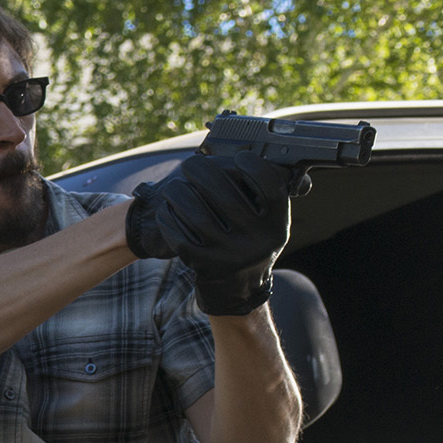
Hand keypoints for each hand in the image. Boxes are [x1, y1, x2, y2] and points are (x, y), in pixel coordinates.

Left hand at [125, 151, 299, 312]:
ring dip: (180, 195)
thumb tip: (266, 155)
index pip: (270, 188)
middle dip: (204, 174)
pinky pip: (181, 237)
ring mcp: (230, 256)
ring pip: (199, 216)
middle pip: (227, 198)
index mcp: (277, 224)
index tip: (238, 157)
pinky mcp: (204, 266)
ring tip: (173, 185)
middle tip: (190, 164)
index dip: (254, 168)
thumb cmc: (251, 239)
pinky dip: (170, 219)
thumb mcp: (269, 221)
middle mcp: (258, 241)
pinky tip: (166, 207)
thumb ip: (265, 193)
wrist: (238, 287)